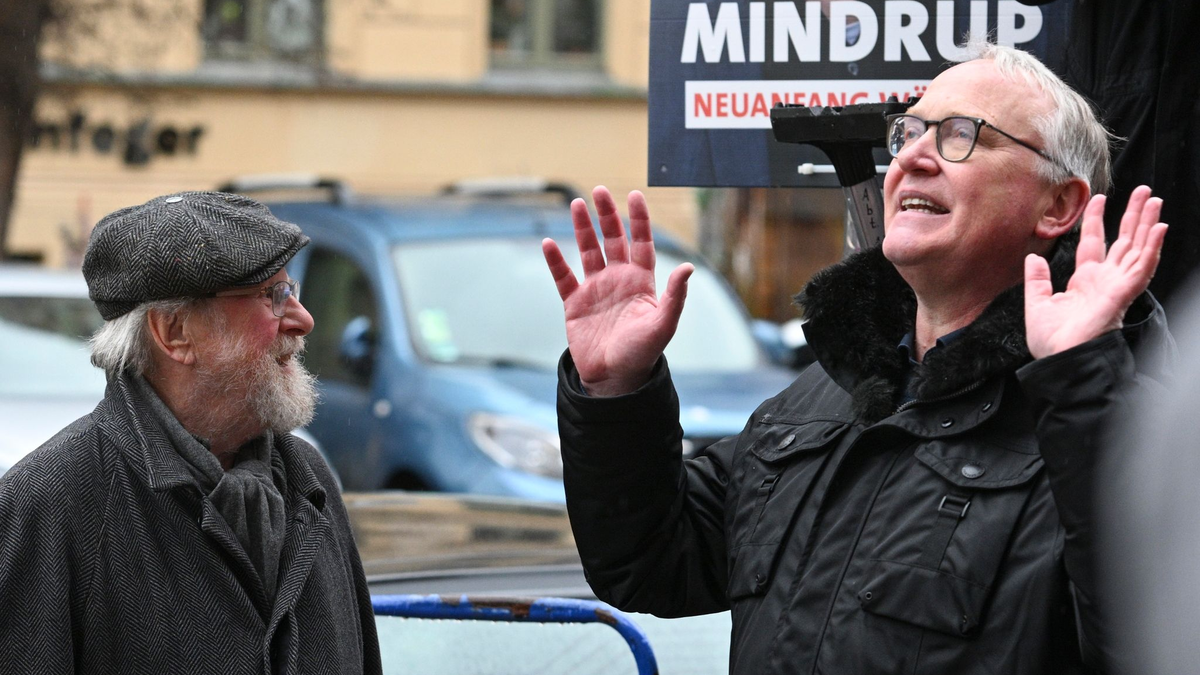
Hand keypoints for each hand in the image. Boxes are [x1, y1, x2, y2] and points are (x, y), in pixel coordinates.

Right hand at [542, 186, 692, 395]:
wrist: (614, 378)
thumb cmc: (642, 353)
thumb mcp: (663, 324)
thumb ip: (675, 295)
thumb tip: (687, 267)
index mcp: (641, 281)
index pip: (641, 242)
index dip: (638, 220)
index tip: (634, 195)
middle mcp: (618, 280)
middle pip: (612, 240)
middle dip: (607, 215)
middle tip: (599, 191)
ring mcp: (595, 290)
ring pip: (588, 251)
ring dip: (582, 229)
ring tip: (576, 204)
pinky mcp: (575, 303)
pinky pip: (563, 277)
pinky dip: (555, 261)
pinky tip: (549, 244)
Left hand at [1025, 185, 1167, 358]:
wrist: (1059, 361)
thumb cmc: (1051, 342)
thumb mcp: (1038, 304)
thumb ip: (1037, 280)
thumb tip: (1032, 258)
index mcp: (1085, 281)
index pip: (1094, 242)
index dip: (1097, 220)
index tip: (1098, 198)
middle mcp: (1105, 280)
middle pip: (1123, 240)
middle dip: (1133, 216)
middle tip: (1143, 192)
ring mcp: (1117, 286)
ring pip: (1138, 248)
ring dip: (1148, 224)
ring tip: (1154, 201)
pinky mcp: (1124, 294)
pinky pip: (1143, 266)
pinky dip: (1153, 246)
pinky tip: (1160, 227)